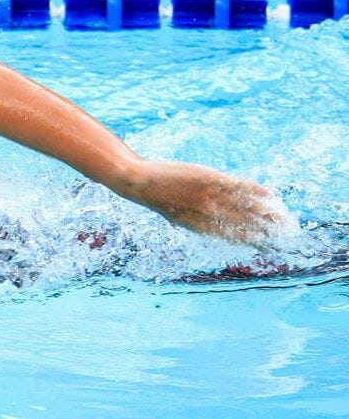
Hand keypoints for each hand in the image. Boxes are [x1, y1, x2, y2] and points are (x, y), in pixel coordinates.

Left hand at [123, 160, 286, 244]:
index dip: (253, 242)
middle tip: (284, 235)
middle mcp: (208, 214)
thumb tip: (215, 226)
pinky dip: (254, 191)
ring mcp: (209, 196)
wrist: (140, 183)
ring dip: (266, 213)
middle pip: (244, 225)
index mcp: (200, 227)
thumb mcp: (178, 216)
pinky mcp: (208, 179)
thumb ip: (197, 221)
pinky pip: (237, 186)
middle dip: (266, 231)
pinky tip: (268, 195)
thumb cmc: (158, 199)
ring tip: (283, 218)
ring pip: (245, 207)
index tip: (269, 246)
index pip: (233, 238)